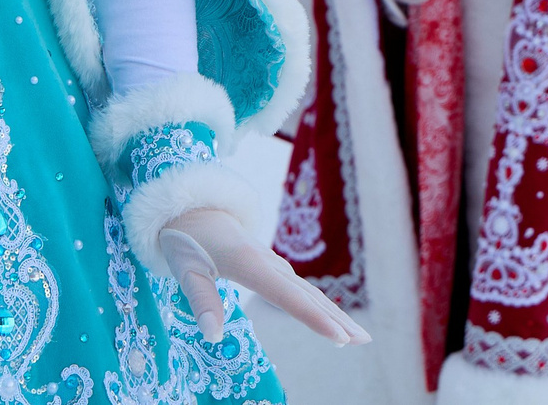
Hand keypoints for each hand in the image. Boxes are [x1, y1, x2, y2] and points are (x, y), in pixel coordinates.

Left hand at [153, 206, 369, 347]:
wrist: (192, 206)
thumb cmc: (186, 240)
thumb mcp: (185, 270)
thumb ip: (201, 302)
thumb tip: (212, 337)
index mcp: (250, 264)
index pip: (287, 296)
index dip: (314, 318)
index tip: (339, 337)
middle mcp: (268, 263)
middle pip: (307, 295)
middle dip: (336, 319)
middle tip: (362, 341)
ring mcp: (272, 263)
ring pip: (308, 291)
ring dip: (333, 312)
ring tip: (356, 335)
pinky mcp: (272, 266)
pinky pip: (300, 288)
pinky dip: (320, 304)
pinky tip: (332, 316)